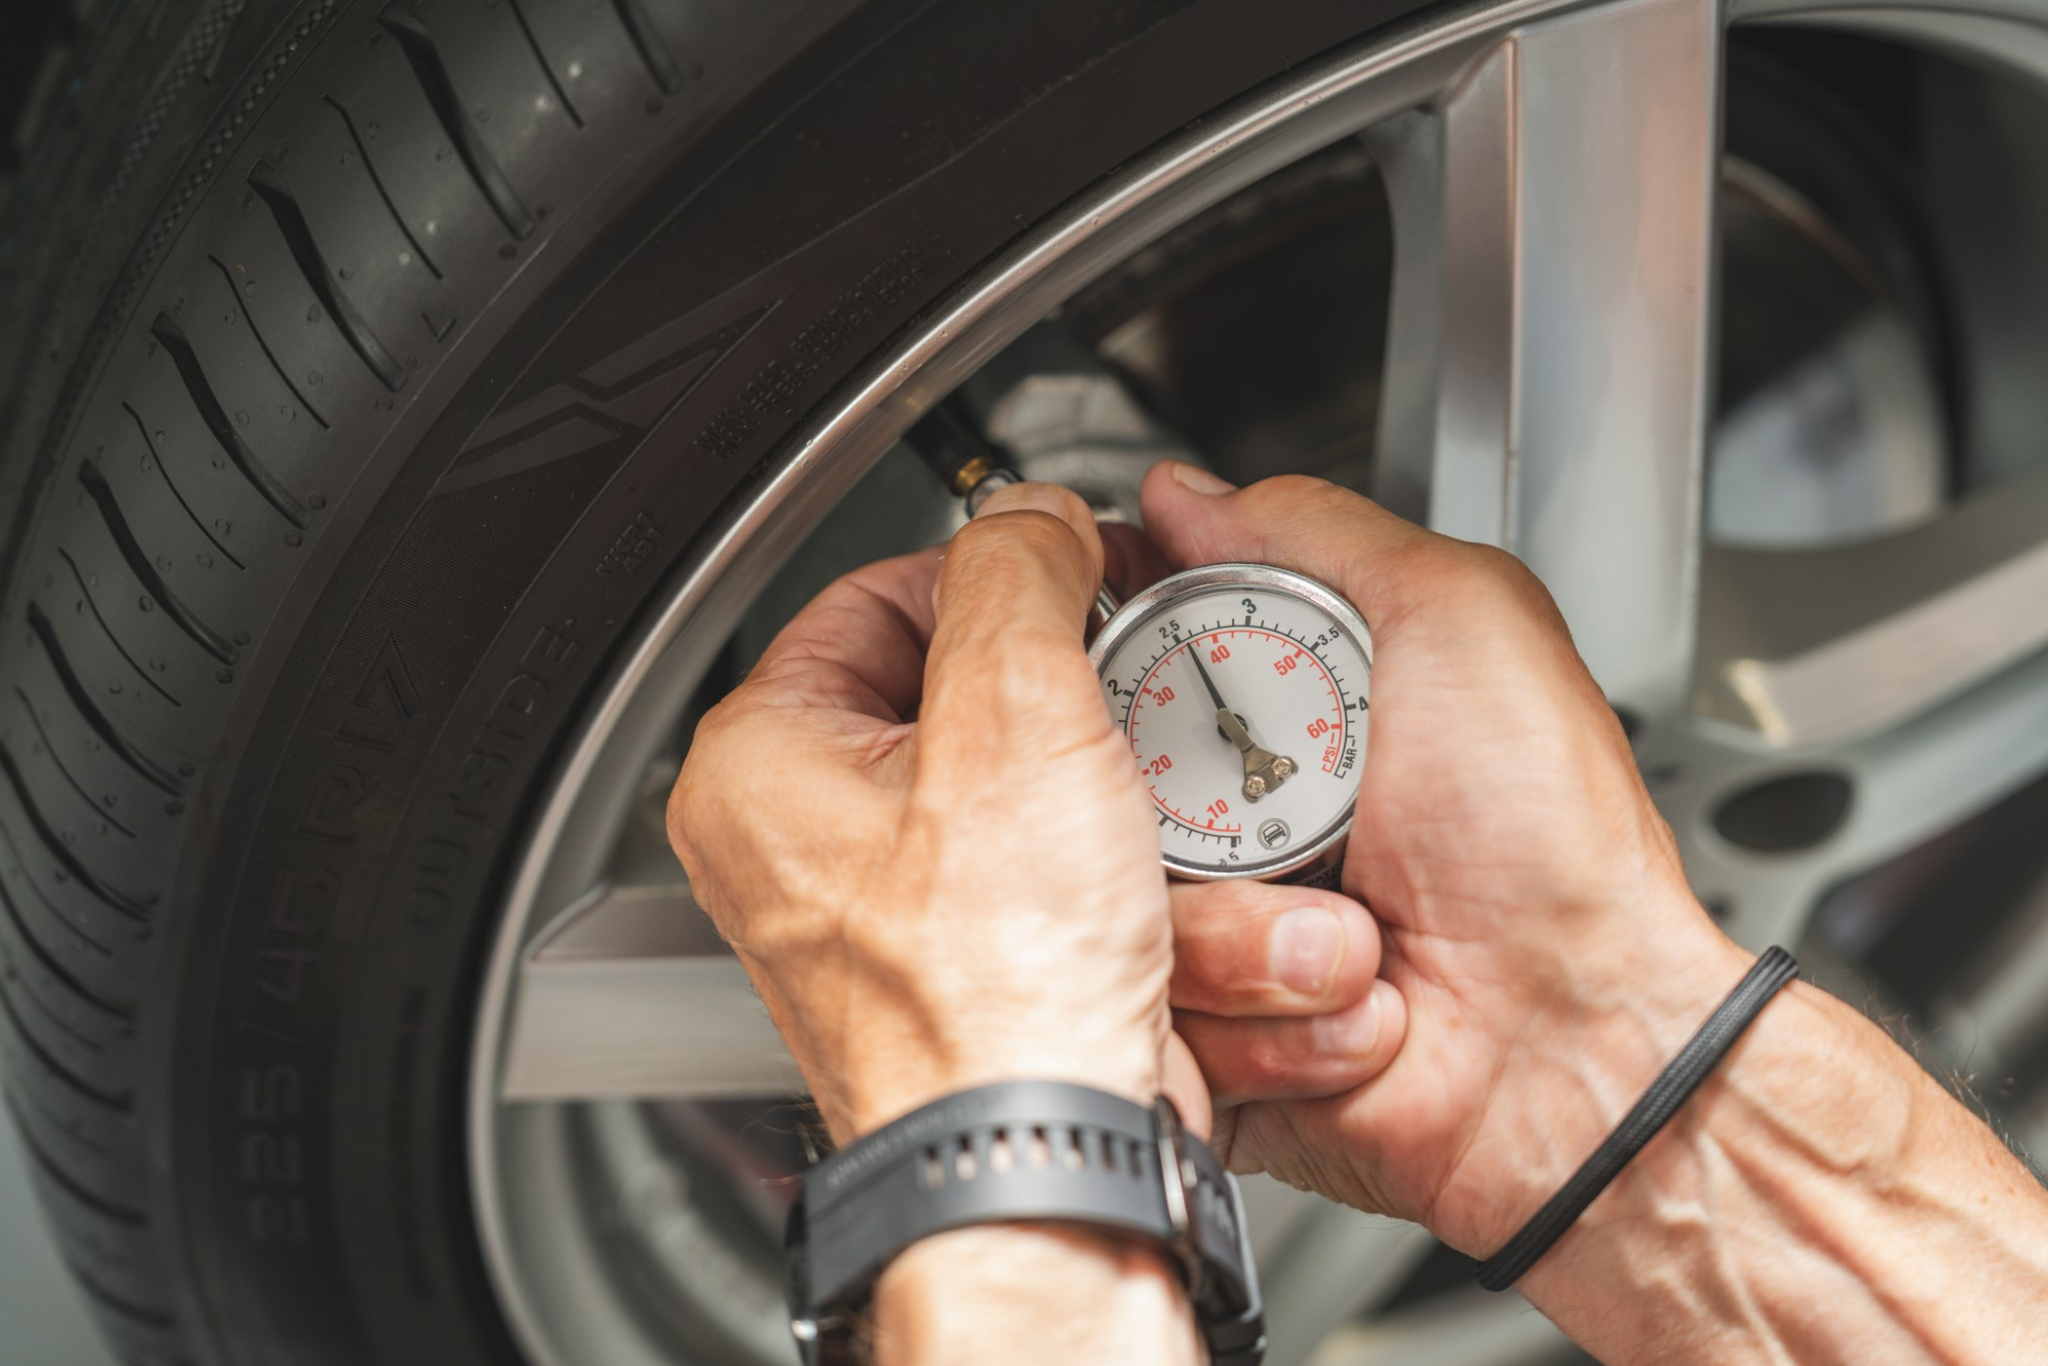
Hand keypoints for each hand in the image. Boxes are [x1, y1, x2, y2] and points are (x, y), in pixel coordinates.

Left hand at [667, 482, 1202, 1141]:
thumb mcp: (1017, 716)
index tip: (1071, 568)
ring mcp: (875, 916)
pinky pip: (1035, 868)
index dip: (991, 572)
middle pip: (950, 695)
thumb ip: (1017, 576)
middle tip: (1124, 677)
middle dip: (1063, 688)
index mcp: (762, 767)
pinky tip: (1152, 862)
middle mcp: (799, 845)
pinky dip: (1104, 853)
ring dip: (1099, 774)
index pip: (872, 600)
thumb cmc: (994, 994)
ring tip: (1147, 781)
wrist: (1044, 1166)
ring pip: (1008, 785)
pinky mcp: (952, 970)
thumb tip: (1028, 520)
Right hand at [1140, 463, 1749, 1257]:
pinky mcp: (1219, 1029)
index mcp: (1287, 709)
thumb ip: (1312, 531)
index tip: (1106, 648)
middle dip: (1171, 810)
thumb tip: (1189, 492)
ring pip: (1114, 911)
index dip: (1106, 646)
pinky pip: (1157, 1012)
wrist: (1576, 1038)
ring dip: (1242, 927)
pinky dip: (1253, 1011)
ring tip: (1350, 928)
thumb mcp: (1456, 614)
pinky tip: (1339, 998)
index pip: (1134, 650)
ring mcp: (1228, 926)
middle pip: (1093, 788)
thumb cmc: (1550, 836)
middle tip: (1282, 820)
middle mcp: (1239, 816)